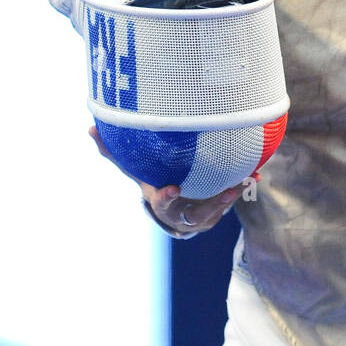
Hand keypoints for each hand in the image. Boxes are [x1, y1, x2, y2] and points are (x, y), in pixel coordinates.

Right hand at [89, 126, 251, 236]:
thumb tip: (91, 129)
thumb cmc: (152, 182)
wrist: (171, 210)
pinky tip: (254, 176)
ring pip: (219, 212)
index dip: (166, 198)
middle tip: (226, 191)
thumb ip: (115, 153)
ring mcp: (202, 217)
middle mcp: (183, 215)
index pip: (162, 204)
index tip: (171, 188)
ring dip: (232, 198)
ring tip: (244, 182)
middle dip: (212, 205)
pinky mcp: (218, 212)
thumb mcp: (135, 170)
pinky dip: (242, 189)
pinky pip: (230, 202)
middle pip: (197, 215)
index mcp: (161, 204)